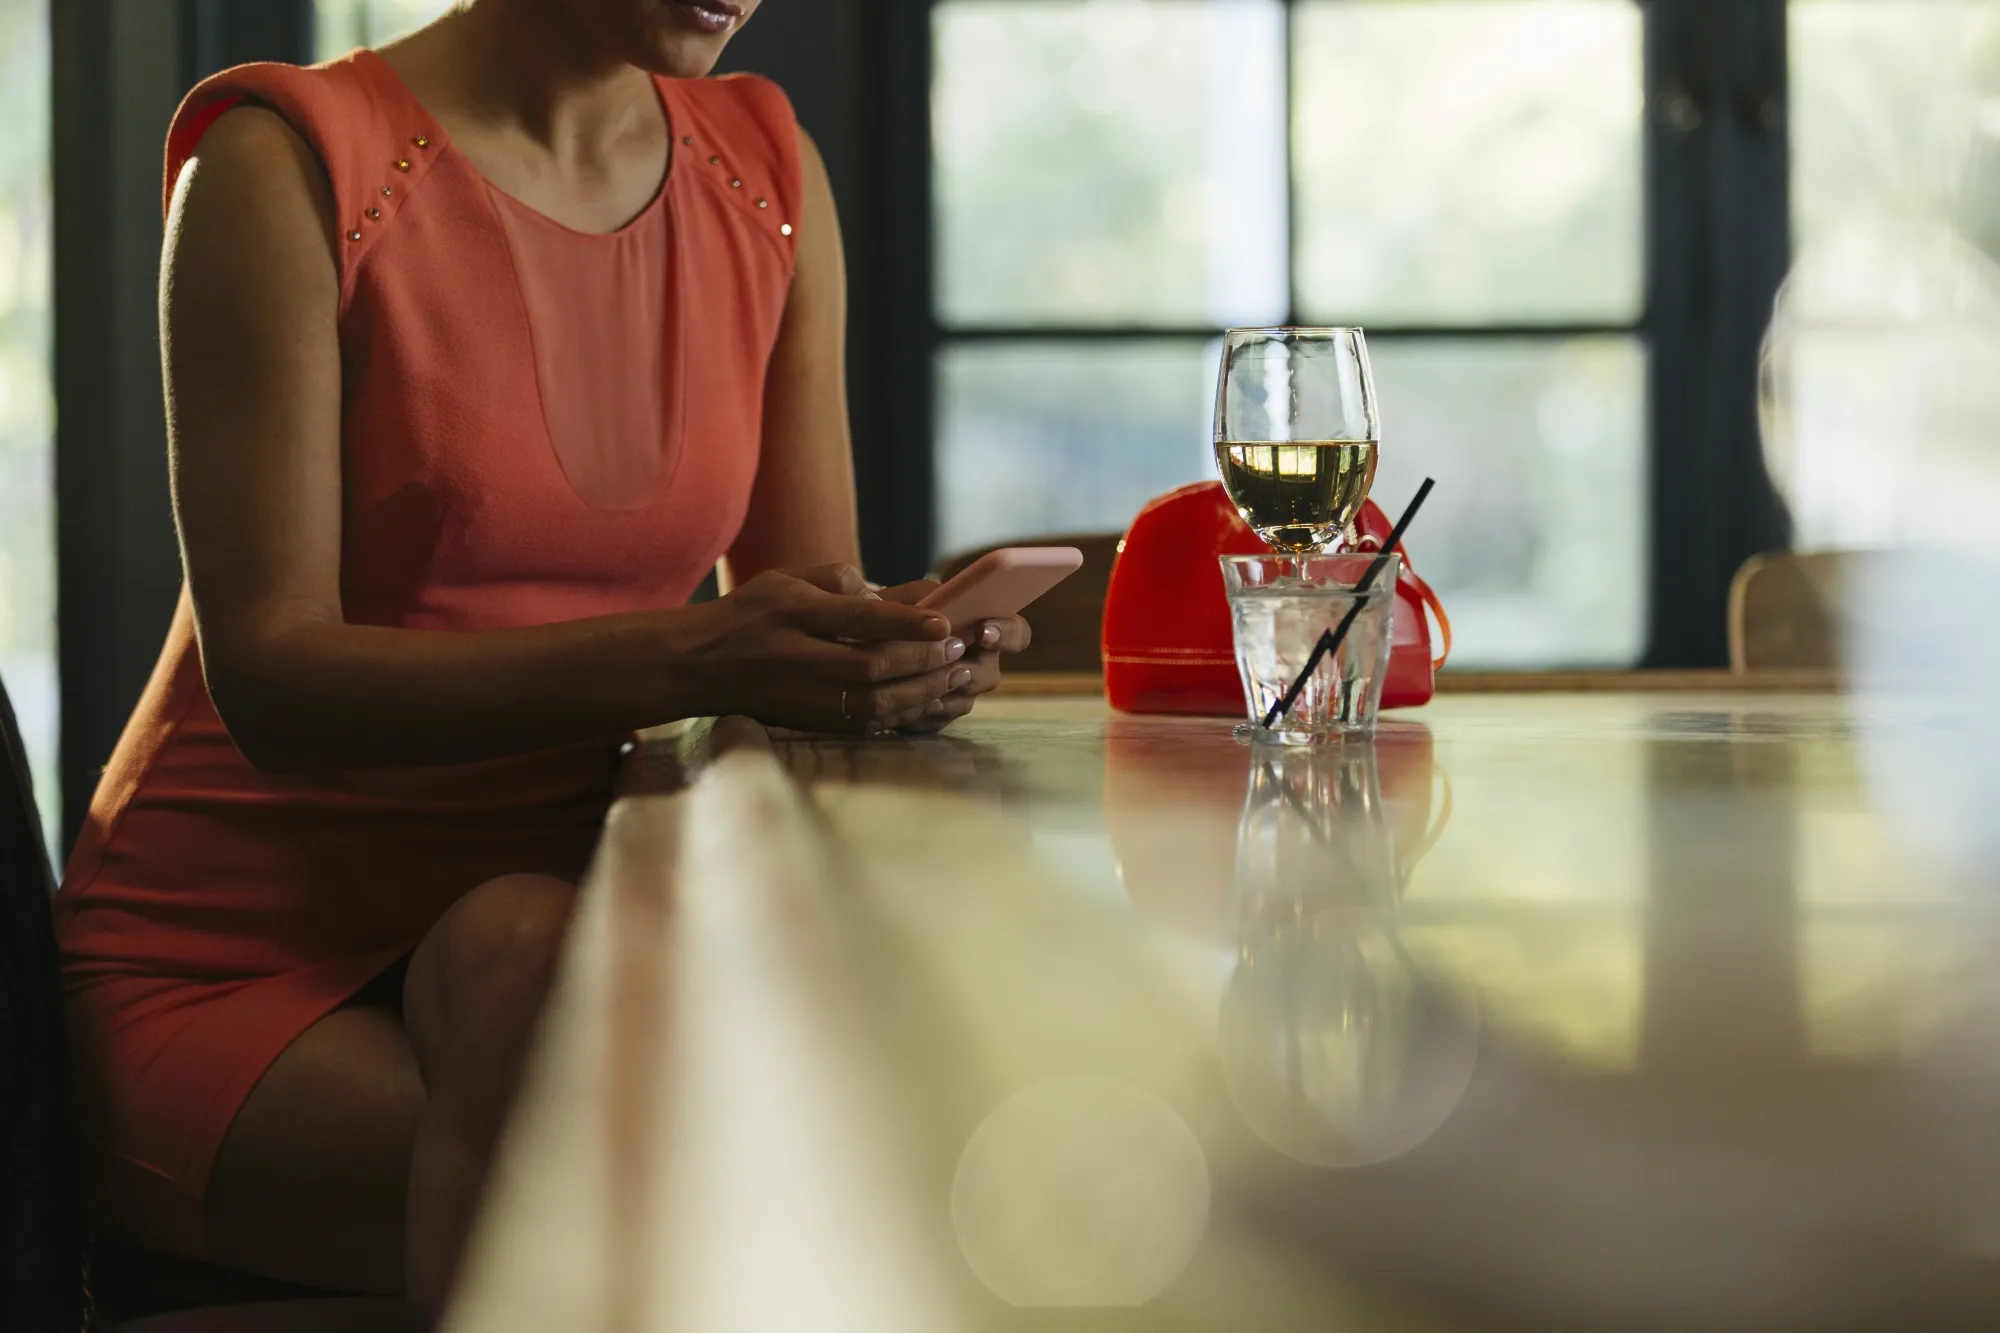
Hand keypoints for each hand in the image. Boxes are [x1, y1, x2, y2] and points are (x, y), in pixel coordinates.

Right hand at [673, 565, 968, 733]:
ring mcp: (802, 695)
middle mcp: (797, 657)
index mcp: (793, 613)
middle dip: (922, 661)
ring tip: (954, 676)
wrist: (700, 665)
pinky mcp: (809, 720)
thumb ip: (838, 580)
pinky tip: (928, 700)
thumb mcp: (786, 580)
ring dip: (920, 692)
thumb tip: (892, 594)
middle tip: (958, 650)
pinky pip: (864, 724)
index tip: (943, 621)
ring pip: (871, 703)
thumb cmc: (752, 613)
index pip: (857, 619)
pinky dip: (902, 714)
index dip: (904, 622)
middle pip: (870, 667)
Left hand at [874, 580, 1032, 732]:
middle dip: (963, 672)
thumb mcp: (911, 596)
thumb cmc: (900, 611)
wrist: (872, 639)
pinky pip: (936, 720)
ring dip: (936, 692)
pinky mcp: (940, 715)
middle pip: (988, 676)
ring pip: (961, 701)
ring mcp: (962, 693)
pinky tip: (893, 703)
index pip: (1018, 634)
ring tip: (905, 683)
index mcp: (986, 630)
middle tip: (940, 665)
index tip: (982, 632)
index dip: (1007, 634)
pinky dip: (916, 712)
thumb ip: (929, 599)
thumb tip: (940, 623)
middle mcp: (981, 665)